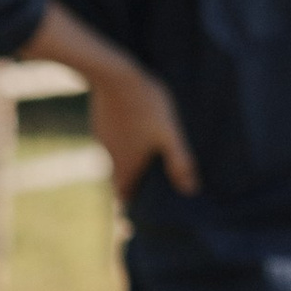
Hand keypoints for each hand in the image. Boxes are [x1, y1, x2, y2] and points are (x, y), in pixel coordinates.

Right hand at [86, 59, 198, 208]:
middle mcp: (111, 159)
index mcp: (127, 167)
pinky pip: (111, 138)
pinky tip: (133, 127)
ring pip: (115, 159)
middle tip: (148, 185)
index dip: (130, 208)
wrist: (114, 75)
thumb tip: (191, 190)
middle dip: (132, 186)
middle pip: (120, 181)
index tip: (138, 215)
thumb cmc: (146, 106)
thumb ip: (180, 161)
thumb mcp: (169, 133)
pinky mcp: (99, 123)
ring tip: (146, 155)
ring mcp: (103, 140)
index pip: (124, 199)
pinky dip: (121, 140)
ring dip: (128, 161)